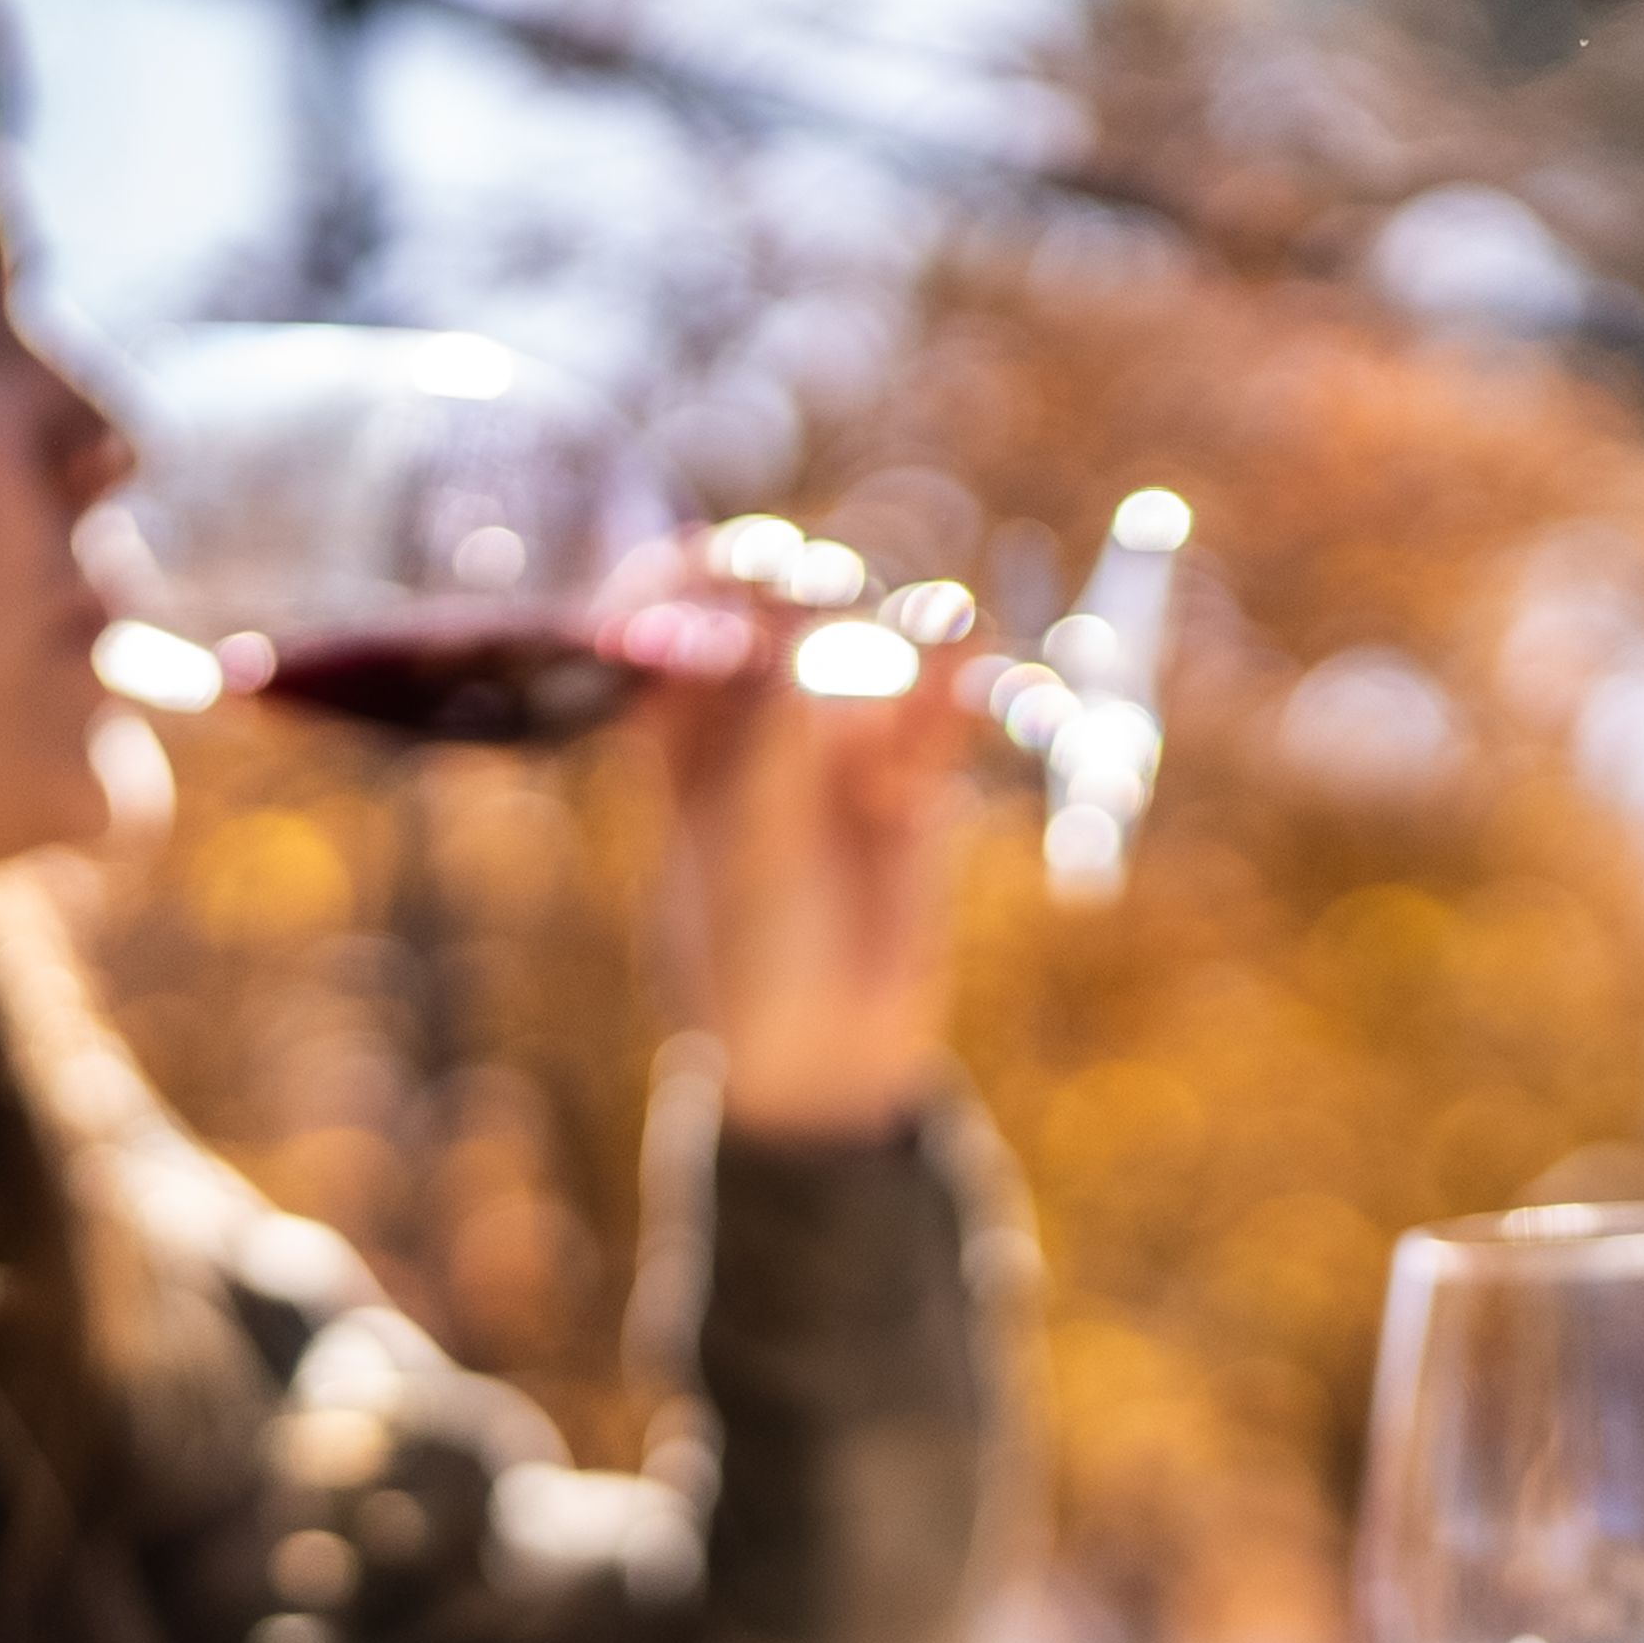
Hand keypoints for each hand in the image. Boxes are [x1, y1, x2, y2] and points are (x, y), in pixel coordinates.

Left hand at [643, 620, 975, 1149]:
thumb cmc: (749, 963)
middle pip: (771, 624)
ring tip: (934, 616)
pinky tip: (970, 644)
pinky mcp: (911, 785)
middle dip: (791, 593)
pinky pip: (935, 718)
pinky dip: (954, 681)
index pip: (673, 631)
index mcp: (675, 744)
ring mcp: (835, 753)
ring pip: (862, 659)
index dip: (686, 590)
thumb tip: (811, 642)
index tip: (706, 577)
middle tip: (810, 588)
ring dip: (891, 628)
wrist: (825, 1065)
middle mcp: (752, 732)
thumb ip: (771, 747)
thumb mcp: (743, 852)